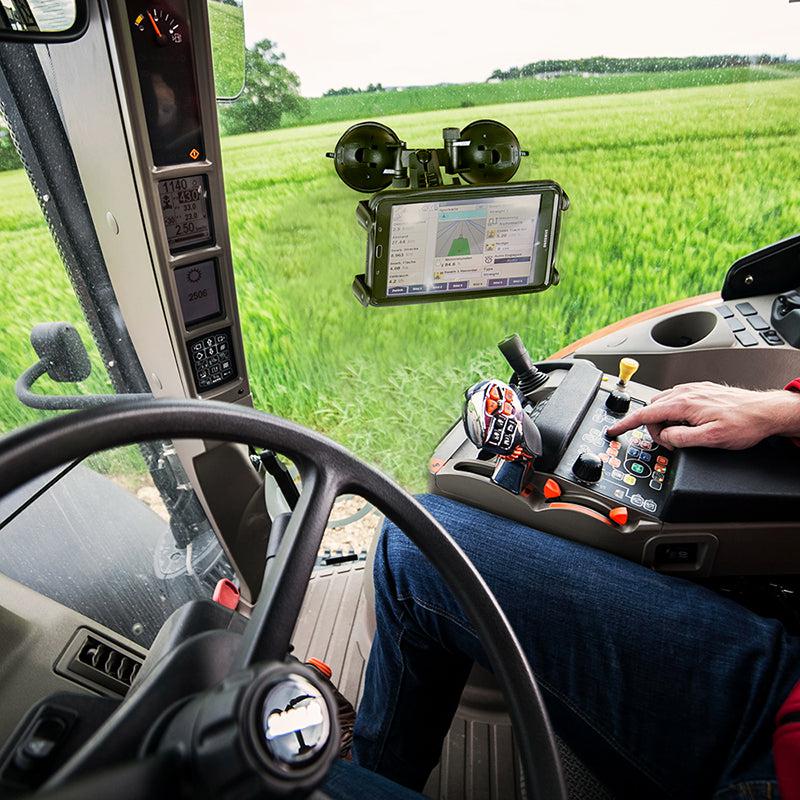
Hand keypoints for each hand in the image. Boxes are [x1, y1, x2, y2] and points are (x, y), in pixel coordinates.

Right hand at [606, 381, 799, 449]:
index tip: (613, 429)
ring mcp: (692, 390)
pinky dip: (674, 413)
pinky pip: (676, 400)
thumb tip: (663, 438)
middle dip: (653, 427)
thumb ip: (680, 439)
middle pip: (652, 409)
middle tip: (670, 443)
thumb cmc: (744, 424)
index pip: (645, 414)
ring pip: (663, 404)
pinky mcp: (700, 391)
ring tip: (681, 434)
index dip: (625, 423)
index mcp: (683, 404)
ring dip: (664, 420)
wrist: (765, 412)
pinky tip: (689, 423)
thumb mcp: (710, 439)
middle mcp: (685, 393)